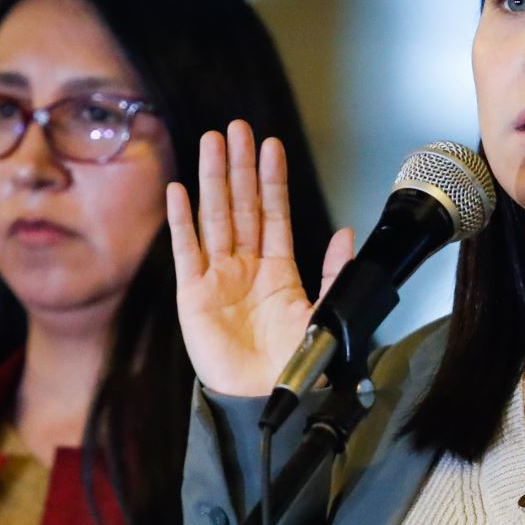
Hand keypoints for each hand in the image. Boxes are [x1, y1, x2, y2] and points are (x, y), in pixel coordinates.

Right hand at [167, 120, 352, 396]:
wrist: (264, 396)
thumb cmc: (293, 363)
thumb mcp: (323, 313)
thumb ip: (332, 272)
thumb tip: (345, 234)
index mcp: (277, 270)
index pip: (273, 213)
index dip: (272, 179)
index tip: (271, 147)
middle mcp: (245, 267)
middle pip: (241, 205)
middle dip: (239, 166)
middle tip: (237, 128)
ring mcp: (217, 277)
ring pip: (214, 217)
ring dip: (211, 180)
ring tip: (210, 144)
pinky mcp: (193, 294)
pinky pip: (185, 250)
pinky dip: (182, 221)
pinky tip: (179, 192)